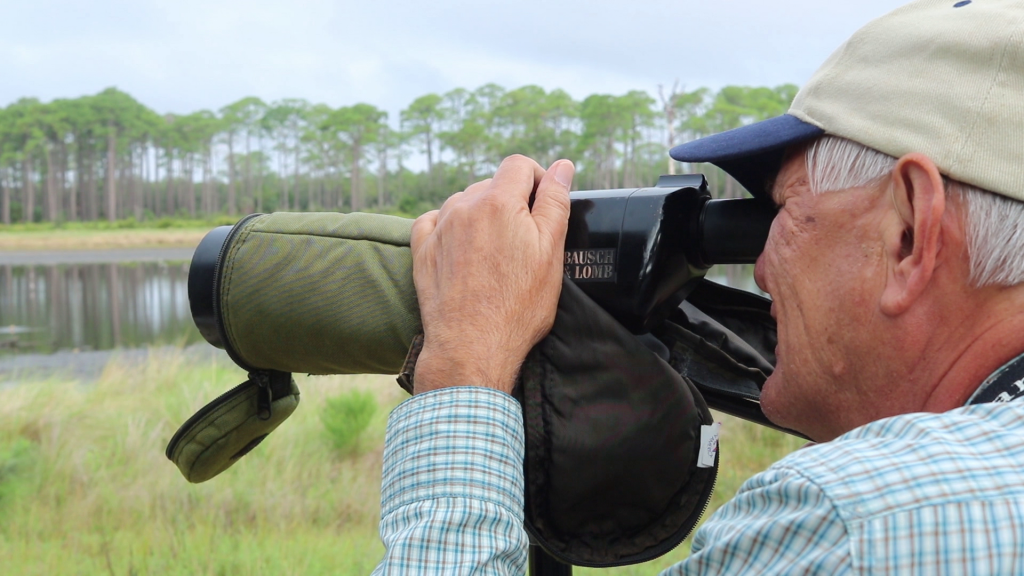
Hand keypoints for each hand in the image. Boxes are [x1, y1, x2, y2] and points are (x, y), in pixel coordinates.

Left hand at [410, 155, 574, 394]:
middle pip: (491, 184)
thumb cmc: (518, 305)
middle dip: (511, 201)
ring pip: (464, 203)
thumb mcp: (550, 252)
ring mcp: (439, 228)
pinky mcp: (422, 250)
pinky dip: (451, 228)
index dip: (538, 178)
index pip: (519, 165)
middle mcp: (464, 206)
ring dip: (481, 215)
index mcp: (499, 201)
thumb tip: (562, 166)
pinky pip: (436, 222)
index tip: (544, 203)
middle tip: (524, 240)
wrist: (471, 347)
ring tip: (495, 252)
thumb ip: (555, 202)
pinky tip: (464, 251)